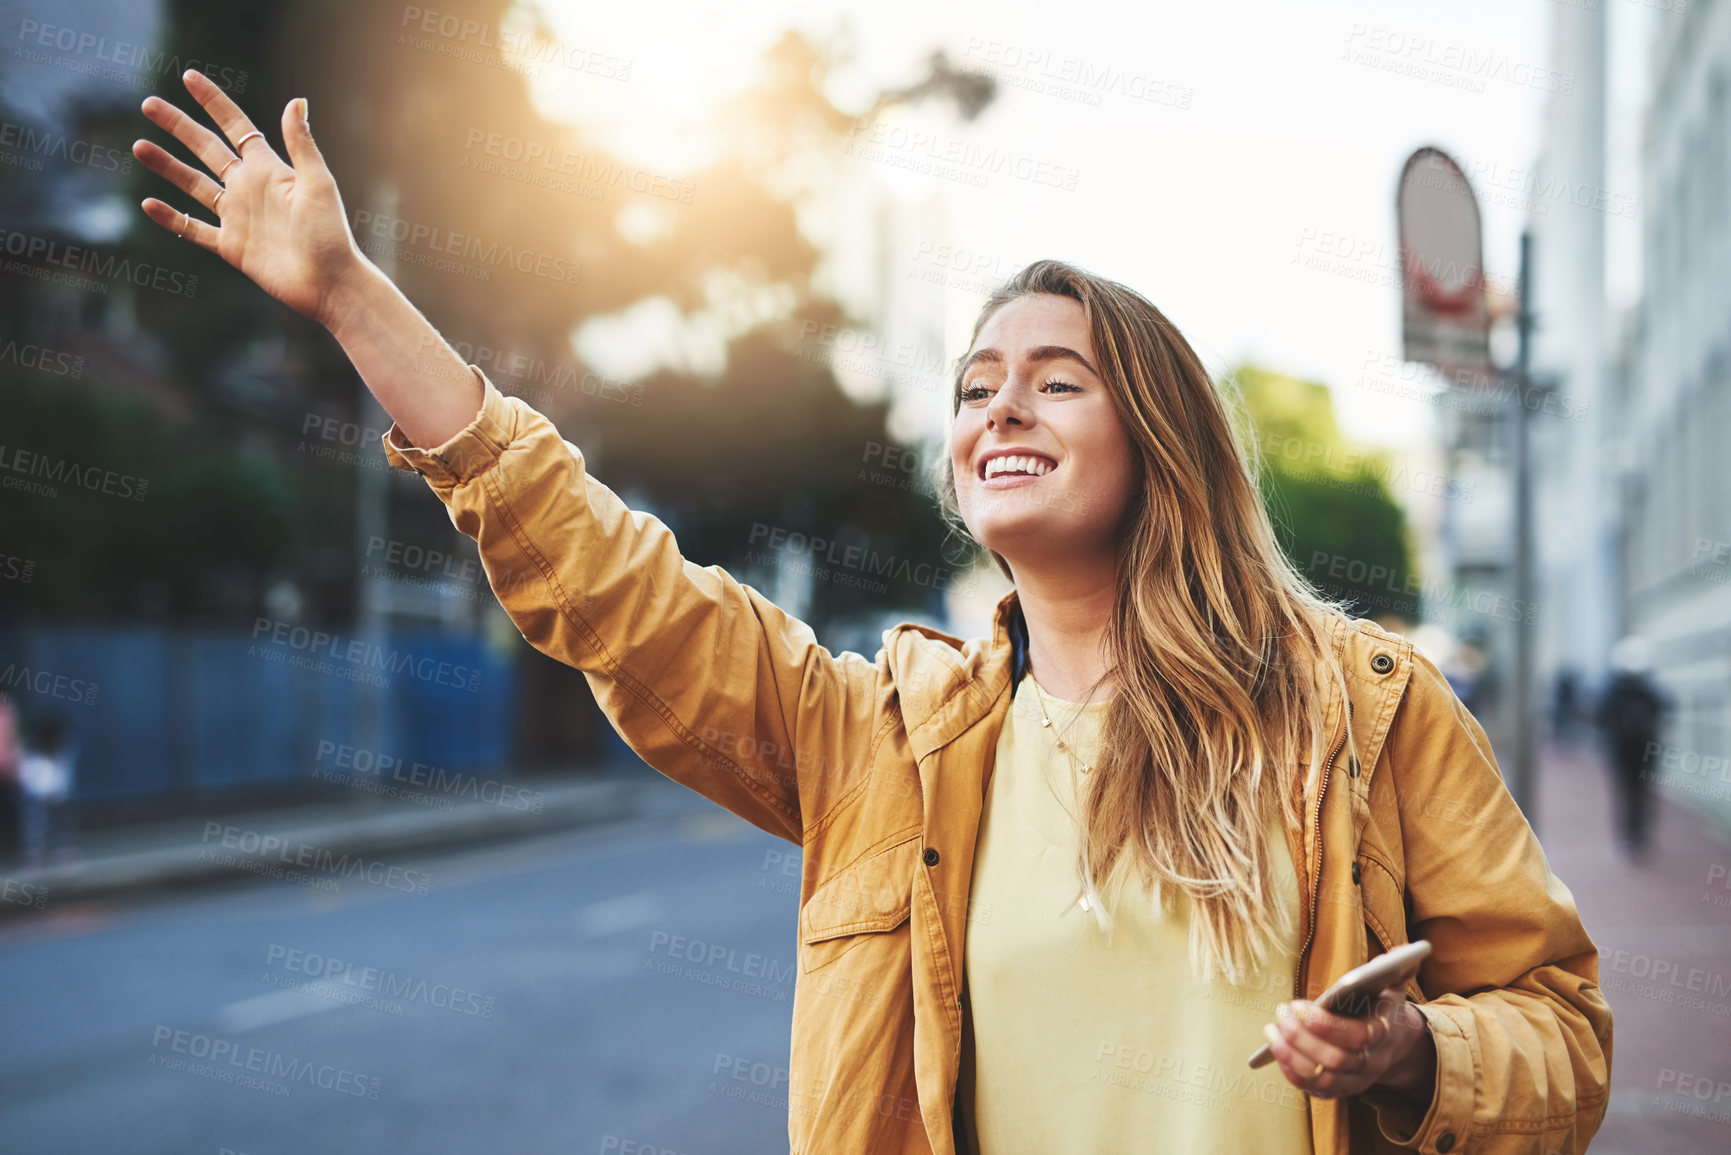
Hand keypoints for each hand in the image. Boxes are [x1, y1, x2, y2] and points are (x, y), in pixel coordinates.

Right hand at [133, 69, 367, 327]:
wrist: (329, 283)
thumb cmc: (330, 234)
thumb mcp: (318, 184)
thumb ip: (302, 145)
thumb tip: (297, 100)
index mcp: (268, 170)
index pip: (235, 127)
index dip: (213, 102)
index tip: (189, 77)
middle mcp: (248, 189)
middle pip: (206, 149)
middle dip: (178, 126)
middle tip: (148, 104)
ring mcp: (237, 218)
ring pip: (194, 185)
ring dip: (167, 166)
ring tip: (138, 146)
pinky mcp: (231, 247)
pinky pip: (194, 230)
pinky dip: (172, 218)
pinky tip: (148, 204)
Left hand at [1260, 981, 1435, 1103]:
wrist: (1393, 1043)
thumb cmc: (1382, 1006)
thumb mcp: (1392, 985)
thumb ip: (1396, 967)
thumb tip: (1402, 952)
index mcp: (1384, 1035)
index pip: (1357, 1037)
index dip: (1325, 1024)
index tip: (1298, 1004)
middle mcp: (1371, 1063)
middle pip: (1335, 1061)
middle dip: (1302, 1037)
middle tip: (1281, 1013)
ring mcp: (1356, 1080)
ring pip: (1322, 1078)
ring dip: (1291, 1055)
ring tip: (1271, 1030)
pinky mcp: (1340, 1090)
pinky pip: (1313, 1089)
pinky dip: (1291, 1071)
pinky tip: (1276, 1048)